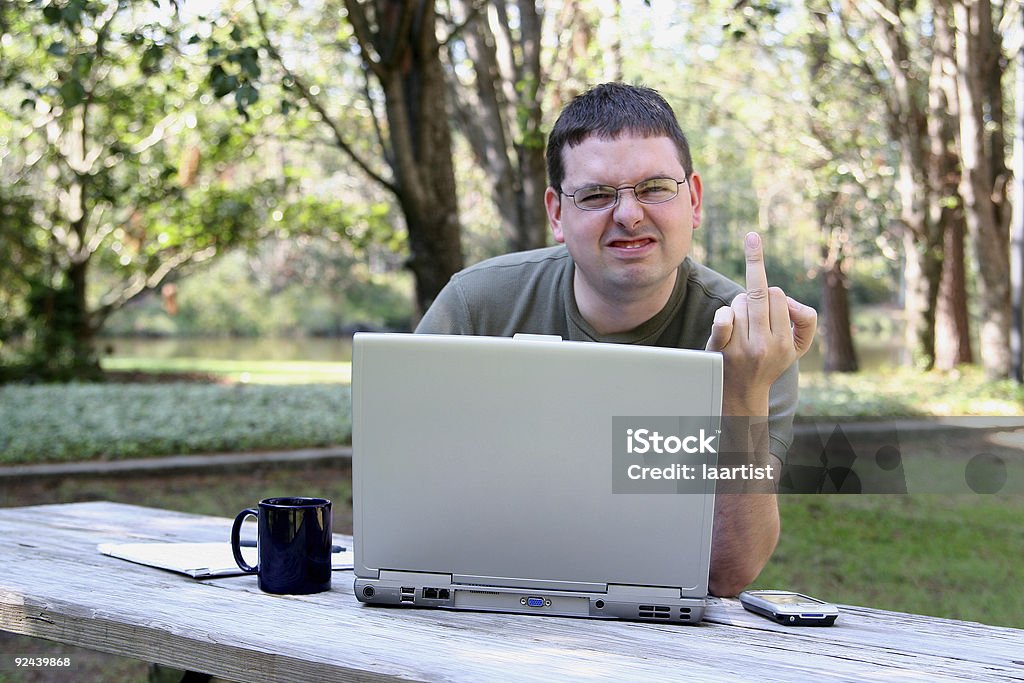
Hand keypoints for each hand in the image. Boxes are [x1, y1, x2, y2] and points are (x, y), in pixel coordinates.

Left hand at [705, 232, 816, 414]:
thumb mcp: (799, 346)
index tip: (769, 294)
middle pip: (759, 293)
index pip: (778, 295)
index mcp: (784, 342)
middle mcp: (763, 345)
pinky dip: (724, 314)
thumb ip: (807, 320)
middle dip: (754, 275)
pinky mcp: (720, 349)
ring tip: (744, 322)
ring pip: (739, 302)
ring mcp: (740, 348)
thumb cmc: (771, 361)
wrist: (742, 393)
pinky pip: (722, 319)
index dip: (772, 292)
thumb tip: (789, 301)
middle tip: (753, 258)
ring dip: (739, 305)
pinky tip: (727, 321)